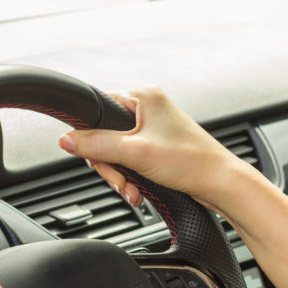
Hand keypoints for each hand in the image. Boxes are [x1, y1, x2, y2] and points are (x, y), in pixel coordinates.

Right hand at [58, 87, 249, 211]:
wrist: (221, 184)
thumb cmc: (191, 162)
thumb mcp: (135, 152)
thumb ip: (96, 145)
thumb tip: (66, 140)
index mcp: (143, 96)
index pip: (98, 109)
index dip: (90, 136)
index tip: (90, 156)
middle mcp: (148, 109)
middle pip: (105, 135)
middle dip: (109, 164)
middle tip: (119, 179)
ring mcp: (153, 129)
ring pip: (116, 152)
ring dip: (120, 176)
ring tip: (132, 190)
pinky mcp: (158, 148)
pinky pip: (131, 161)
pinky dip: (131, 178)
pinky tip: (138, 191)